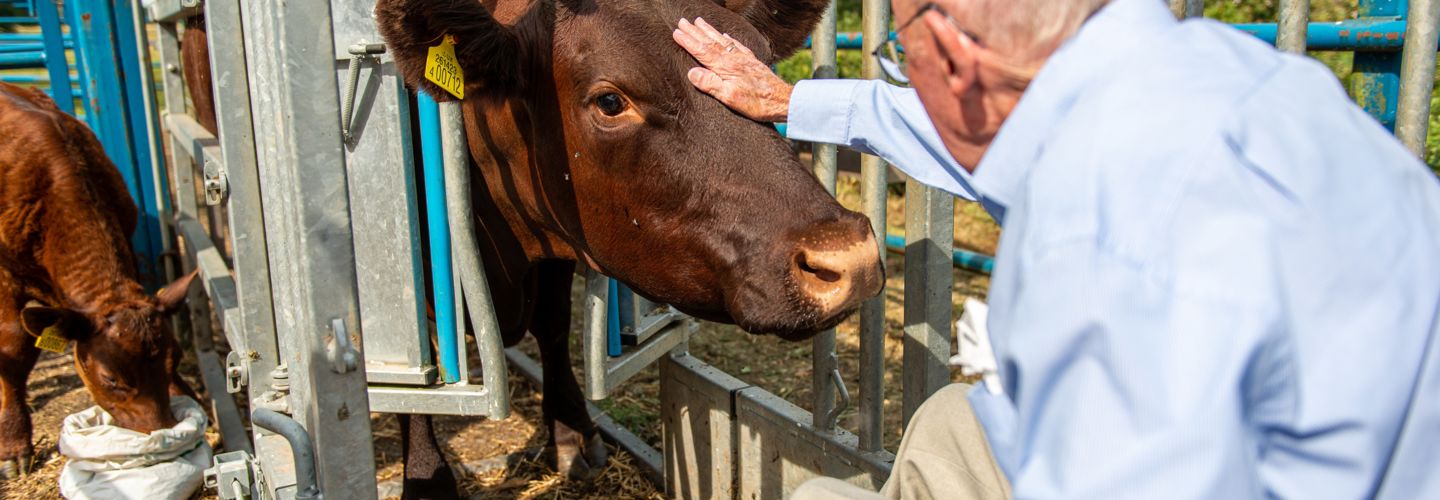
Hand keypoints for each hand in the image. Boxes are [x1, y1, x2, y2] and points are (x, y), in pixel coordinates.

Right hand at [672, 18, 793, 122]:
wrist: (782, 100)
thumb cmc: (757, 103)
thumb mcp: (730, 98)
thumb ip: (710, 84)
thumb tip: (692, 72)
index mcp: (725, 67)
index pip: (702, 51)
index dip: (688, 41)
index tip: (676, 32)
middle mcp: (733, 59)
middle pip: (710, 42)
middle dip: (695, 31)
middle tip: (682, 21)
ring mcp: (743, 59)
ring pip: (722, 40)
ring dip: (709, 31)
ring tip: (699, 21)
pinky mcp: (751, 62)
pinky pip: (736, 45)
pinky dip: (728, 38)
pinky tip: (724, 35)